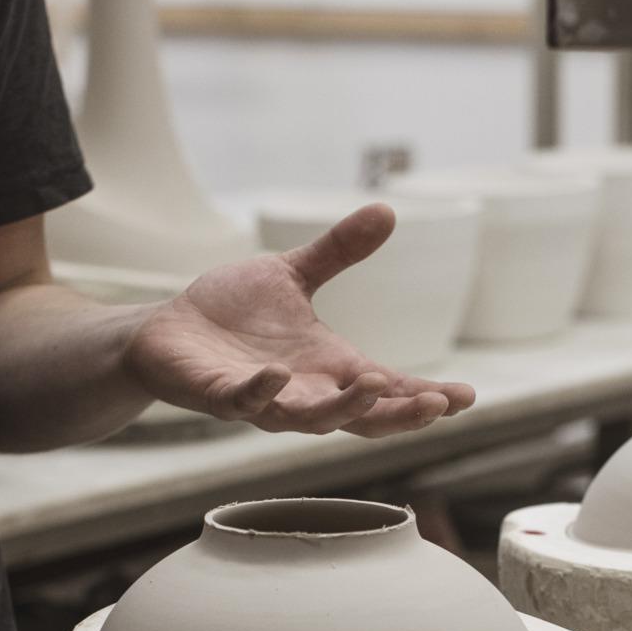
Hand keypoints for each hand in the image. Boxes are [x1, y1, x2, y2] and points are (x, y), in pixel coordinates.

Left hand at [126, 204, 478, 437]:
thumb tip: (387, 210)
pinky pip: (244, 403)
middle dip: (400, 414)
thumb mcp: (292, 275)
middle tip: (437, 404)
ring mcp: (263, 401)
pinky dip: (262, 393)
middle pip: (362, 418)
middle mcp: (304, 394)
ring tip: (376, 385)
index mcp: (328, 369)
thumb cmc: (231, 313)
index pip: (388, 391)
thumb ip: (339, 252)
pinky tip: (279, 375)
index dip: (425, 398)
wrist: (165, 331)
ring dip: (345, 407)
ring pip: (311, 420)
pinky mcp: (218, 396)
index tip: (466, 397)